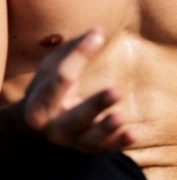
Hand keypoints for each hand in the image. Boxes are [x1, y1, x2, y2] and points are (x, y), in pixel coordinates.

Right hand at [21, 28, 134, 152]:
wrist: (41, 122)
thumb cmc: (51, 86)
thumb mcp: (54, 66)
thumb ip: (75, 49)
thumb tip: (99, 31)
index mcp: (39, 104)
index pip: (60, 79)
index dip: (79, 56)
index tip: (98, 35)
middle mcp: (53, 127)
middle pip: (74, 117)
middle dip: (95, 105)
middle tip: (117, 91)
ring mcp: (72, 140)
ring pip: (89, 139)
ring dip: (106, 129)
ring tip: (121, 116)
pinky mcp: (89, 147)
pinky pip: (105, 148)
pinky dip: (118, 143)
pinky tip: (134, 134)